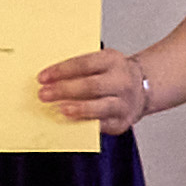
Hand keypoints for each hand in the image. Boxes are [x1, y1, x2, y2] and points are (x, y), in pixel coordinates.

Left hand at [40, 48, 154, 128]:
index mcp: (112, 60)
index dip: (61, 71)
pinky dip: (86, 123)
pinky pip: (102, 124)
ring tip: (59, 109)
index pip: (84, 64)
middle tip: (44, 95)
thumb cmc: (112, 74)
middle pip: (91, 86)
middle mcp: (122, 81)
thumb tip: (50, 79)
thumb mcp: (101, 62)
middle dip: (64, 90)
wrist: (143, 88)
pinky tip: (72, 121)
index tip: (42, 78)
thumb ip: (80, 68)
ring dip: (77, 108)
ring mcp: (124, 102)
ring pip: (100, 107)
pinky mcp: (122, 121)